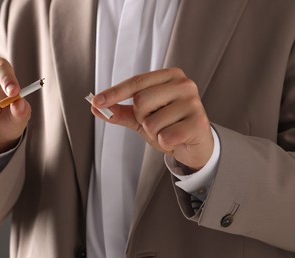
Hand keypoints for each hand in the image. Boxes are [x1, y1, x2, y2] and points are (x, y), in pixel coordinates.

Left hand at [91, 68, 213, 169]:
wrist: (194, 145)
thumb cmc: (169, 125)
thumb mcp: (142, 117)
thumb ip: (120, 111)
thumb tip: (95, 107)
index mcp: (169, 76)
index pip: (136, 82)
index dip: (114, 92)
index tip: (96, 101)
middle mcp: (184, 84)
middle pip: (141, 101)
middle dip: (142, 118)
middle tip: (157, 122)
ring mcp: (194, 102)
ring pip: (151, 122)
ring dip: (154, 133)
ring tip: (168, 131)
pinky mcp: (199, 123)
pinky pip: (165, 136)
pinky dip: (164, 143)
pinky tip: (176, 139)